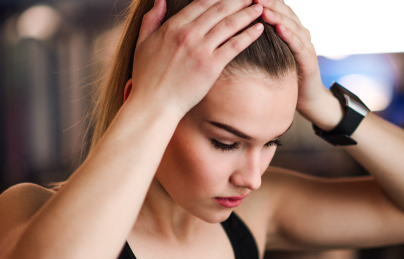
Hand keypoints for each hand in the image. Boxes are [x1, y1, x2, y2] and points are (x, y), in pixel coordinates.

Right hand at [130, 0, 264, 119]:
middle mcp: (188, 34)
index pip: (201, 3)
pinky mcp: (211, 66)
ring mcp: (200, 50)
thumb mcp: (142, 42)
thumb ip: (152, 19)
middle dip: (237, 0)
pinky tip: (259, 28)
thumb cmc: (147, 77)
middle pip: (218, 9)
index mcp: (172, 27)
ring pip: (229, 25)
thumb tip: (160, 0)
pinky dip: (248, 35)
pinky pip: (234, 46)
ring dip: (247, 14)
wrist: (154, 103)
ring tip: (261, 7)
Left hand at [255, 0, 343, 129]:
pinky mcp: (309, 59)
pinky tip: (279, 28)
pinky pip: (299, 45)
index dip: (263, 0)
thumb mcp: (270, 53)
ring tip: (262, 8)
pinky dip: (289, 35)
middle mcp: (299, 32)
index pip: (276, 7)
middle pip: (284, 11)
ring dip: (276, 15)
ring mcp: (306, 45)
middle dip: (268, 2)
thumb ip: (260, 38)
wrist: (306, 98)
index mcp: (289, 28)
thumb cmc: (283, 75)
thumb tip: (237, 28)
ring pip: (291, 25)